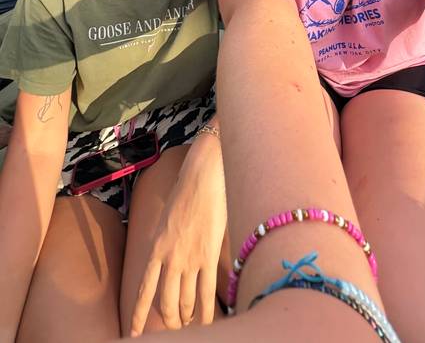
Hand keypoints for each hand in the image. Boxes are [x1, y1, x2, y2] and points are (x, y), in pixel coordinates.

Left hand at [130, 136, 225, 334]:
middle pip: (166, 303)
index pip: (144, 290)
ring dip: (187, 317)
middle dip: (170, 320)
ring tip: (191, 323)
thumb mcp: (165, 221)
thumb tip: (167, 261)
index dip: (139, 315)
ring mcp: (189, 259)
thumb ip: (164, 244)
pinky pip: (206, 293)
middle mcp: (169, 258)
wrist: (203, 177)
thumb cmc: (185, 194)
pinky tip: (207, 322)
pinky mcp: (209, 256)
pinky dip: (207, 312)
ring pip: (185, 302)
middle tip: (175, 327)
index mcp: (155, 248)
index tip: (135, 333)